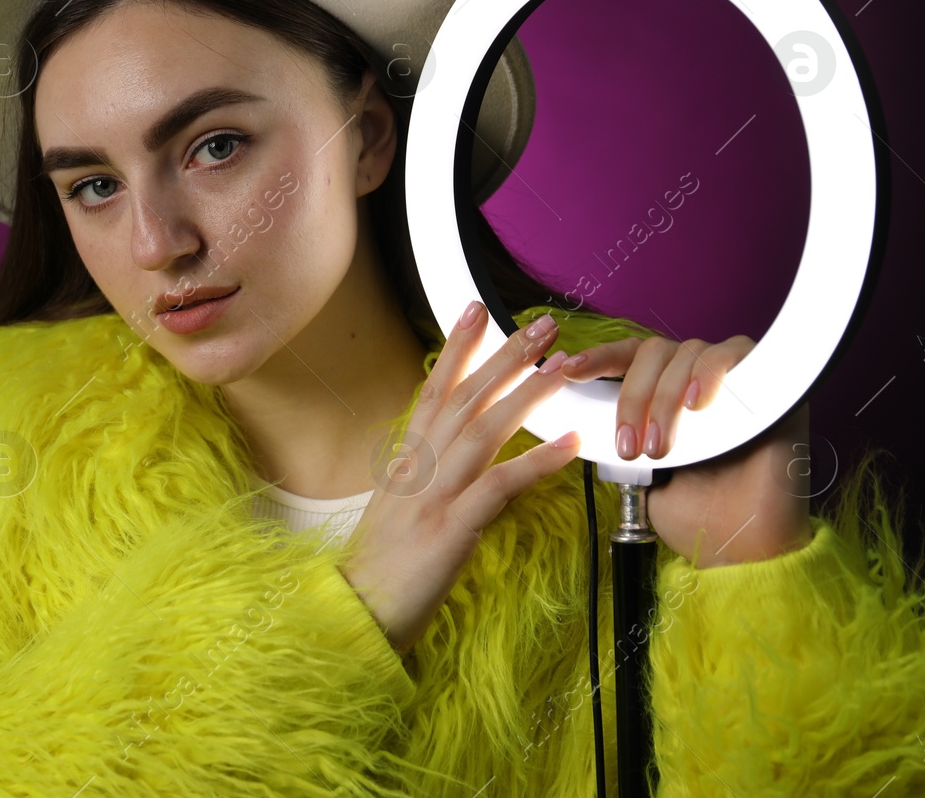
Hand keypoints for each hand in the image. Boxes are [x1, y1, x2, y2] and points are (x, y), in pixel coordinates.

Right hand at [340, 301, 579, 655]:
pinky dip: (536, 463)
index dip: (455, 350)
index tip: (476, 311)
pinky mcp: (451, 530)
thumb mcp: (397, 510)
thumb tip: (454, 454)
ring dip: (526, 395)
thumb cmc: (380, 567)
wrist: (356, 612)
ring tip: (562, 367)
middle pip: (464, 400)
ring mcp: (433, 497)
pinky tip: (568, 445)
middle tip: (542, 326)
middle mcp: (417, 470)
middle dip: (504, 358)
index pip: (432, 392)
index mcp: (404, 462)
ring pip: (484, 431)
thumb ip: (424, 478)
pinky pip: (500, 486)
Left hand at [556, 334, 812, 567]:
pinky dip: (710, 372)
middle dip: (633, 397)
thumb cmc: (691, 513)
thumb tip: (576, 412)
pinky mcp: (770, 383)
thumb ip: (618, 435)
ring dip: (665, 399)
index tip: (569, 371)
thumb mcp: (638, 470)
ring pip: (688, 353)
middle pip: (654, 352)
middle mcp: (697, 380)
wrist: (740, 549)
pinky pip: (737, 352)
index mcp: (664, 394)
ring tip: (661, 447)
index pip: (628, 357)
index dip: (598, 358)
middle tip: (628, 446)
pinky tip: (696, 403)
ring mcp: (734, 379)